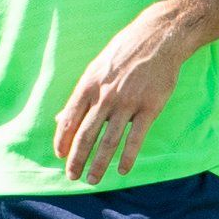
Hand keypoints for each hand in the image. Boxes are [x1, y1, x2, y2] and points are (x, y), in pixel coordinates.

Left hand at [52, 0, 207, 183]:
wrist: (158, 38)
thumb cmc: (123, 54)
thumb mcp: (95, 69)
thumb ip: (80, 96)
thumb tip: (61, 119)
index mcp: (88, 86)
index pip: (69, 120)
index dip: (63, 141)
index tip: (60, 156)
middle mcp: (104, 96)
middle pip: (86, 135)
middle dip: (77, 159)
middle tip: (72, 176)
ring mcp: (127, 103)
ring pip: (109, 141)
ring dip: (99, 163)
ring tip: (93, 180)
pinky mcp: (149, 108)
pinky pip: (136, 138)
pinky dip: (128, 157)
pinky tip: (123, 170)